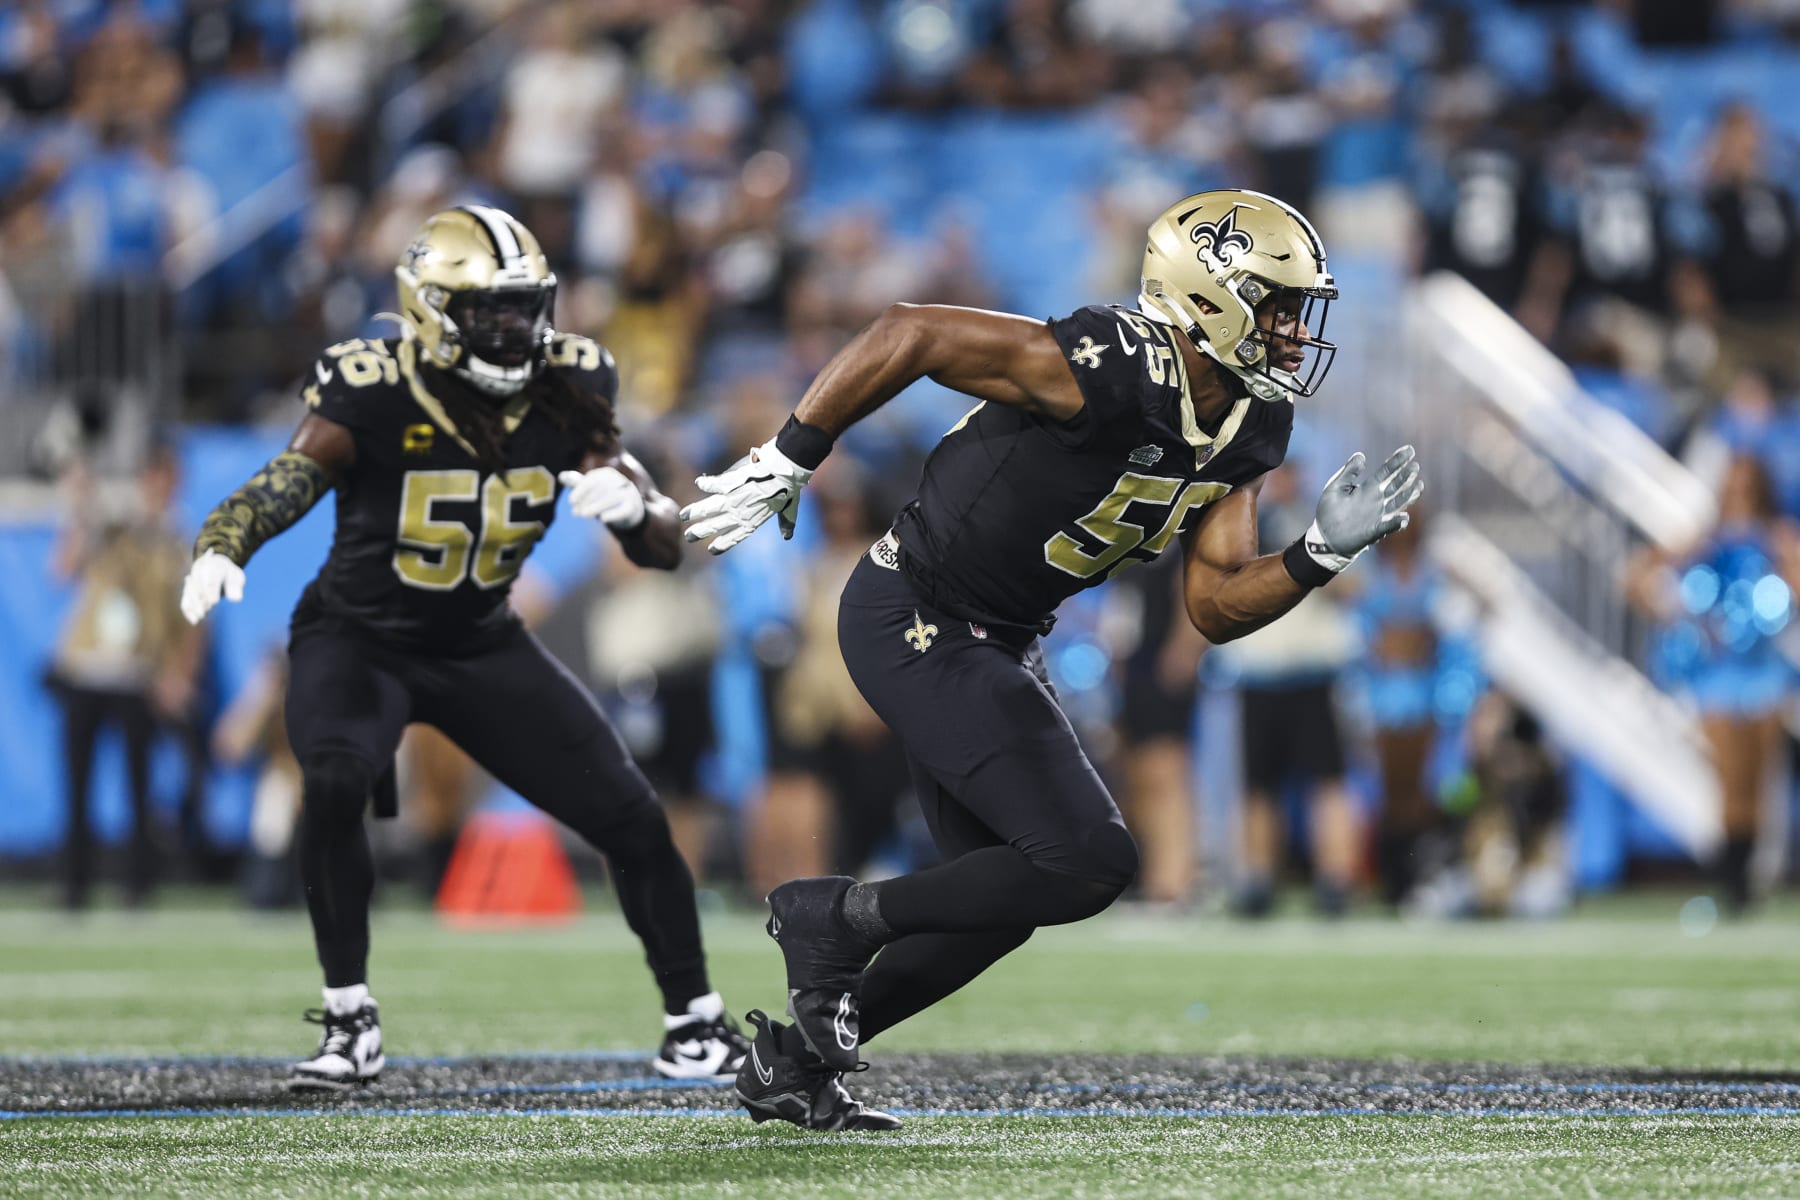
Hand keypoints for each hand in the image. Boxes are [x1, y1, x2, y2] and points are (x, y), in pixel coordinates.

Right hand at [180, 549, 244, 624]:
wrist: (215, 565)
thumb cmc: (228, 574)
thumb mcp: (236, 576)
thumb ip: (235, 587)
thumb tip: (236, 599)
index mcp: (212, 566)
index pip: (210, 580)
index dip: (210, 591)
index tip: (214, 602)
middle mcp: (198, 572)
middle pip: (197, 586)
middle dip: (200, 600)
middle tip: (204, 612)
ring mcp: (191, 580)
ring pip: (189, 593)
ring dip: (193, 605)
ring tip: (200, 617)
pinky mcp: (187, 589)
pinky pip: (185, 599)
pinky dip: (188, 610)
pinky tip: (194, 621)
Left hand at [558, 467, 645, 529]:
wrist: (628, 510)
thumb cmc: (604, 496)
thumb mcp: (590, 488)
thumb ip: (576, 482)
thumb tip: (561, 476)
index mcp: (607, 473)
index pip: (592, 479)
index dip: (580, 490)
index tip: (571, 501)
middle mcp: (620, 480)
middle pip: (601, 489)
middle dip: (586, 501)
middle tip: (576, 513)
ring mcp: (628, 493)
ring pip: (611, 498)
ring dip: (596, 507)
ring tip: (584, 515)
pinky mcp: (633, 507)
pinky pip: (624, 510)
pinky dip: (613, 514)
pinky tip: (603, 519)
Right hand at [679, 438, 812, 554]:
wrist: (784, 470)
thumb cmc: (788, 489)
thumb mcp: (789, 509)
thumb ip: (785, 522)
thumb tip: (787, 536)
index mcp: (753, 520)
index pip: (735, 536)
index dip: (723, 543)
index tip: (711, 550)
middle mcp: (739, 512)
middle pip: (715, 525)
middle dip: (700, 531)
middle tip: (688, 536)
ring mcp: (733, 499)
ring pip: (709, 508)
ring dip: (695, 512)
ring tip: (683, 515)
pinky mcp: (729, 483)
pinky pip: (713, 485)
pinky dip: (705, 484)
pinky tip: (698, 483)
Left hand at [1305, 445, 1422, 573]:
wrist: (1324, 538)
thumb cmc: (1329, 512)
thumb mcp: (1335, 488)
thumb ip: (1348, 472)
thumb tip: (1361, 455)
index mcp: (1367, 488)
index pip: (1385, 472)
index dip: (1397, 461)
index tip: (1409, 450)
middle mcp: (1376, 500)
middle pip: (1395, 485)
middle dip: (1405, 476)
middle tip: (1415, 466)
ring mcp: (1377, 515)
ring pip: (1397, 503)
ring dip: (1408, 495)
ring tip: (1418, 485)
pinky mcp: (1374, 531)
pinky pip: (1387, 526)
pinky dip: (1395, 523)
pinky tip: (1404, 518)